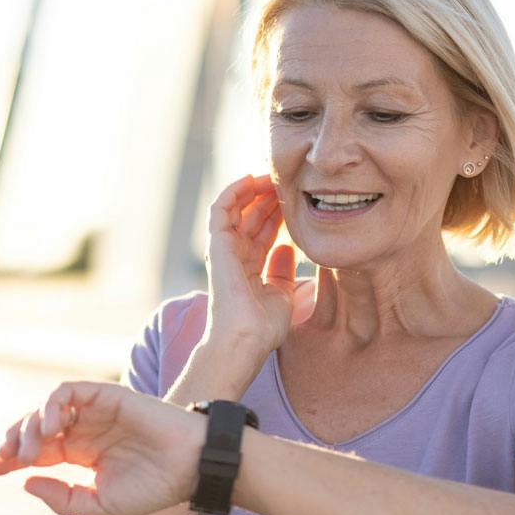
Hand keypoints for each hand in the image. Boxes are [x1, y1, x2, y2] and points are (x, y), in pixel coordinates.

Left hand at [0, 380, 206, 514]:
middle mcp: (83, 431)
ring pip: (45, 409)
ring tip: (27, 451)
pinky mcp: (106, 395)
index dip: (6, 459)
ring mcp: (93, 412)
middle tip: (2, 460)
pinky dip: (52, 406)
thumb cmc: (153, 489)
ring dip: (28, 427)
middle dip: (10, 443)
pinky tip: (50, 430)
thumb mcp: (100, 505)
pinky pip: (67, 393)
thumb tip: (24, 482)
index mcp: (80, 456)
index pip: (34, 453)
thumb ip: (62, 498)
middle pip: (32, 429)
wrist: (190, 468)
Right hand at [204, 173, 309, 353]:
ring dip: (254, 190)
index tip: (297, 200)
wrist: (245, 338)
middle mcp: (234, 257)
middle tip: (290, 182)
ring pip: (237, 208)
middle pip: (251, 218)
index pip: (263, 233)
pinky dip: (234, 190)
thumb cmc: (262, 327)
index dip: (279, 214)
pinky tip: (252, 178)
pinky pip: (221, 208)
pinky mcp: (217, 243)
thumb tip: (286, 247)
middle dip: (270, 198)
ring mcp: (224, 249)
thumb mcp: (282, 295)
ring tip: (273, 175)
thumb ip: (283, 271)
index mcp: (249, 269)